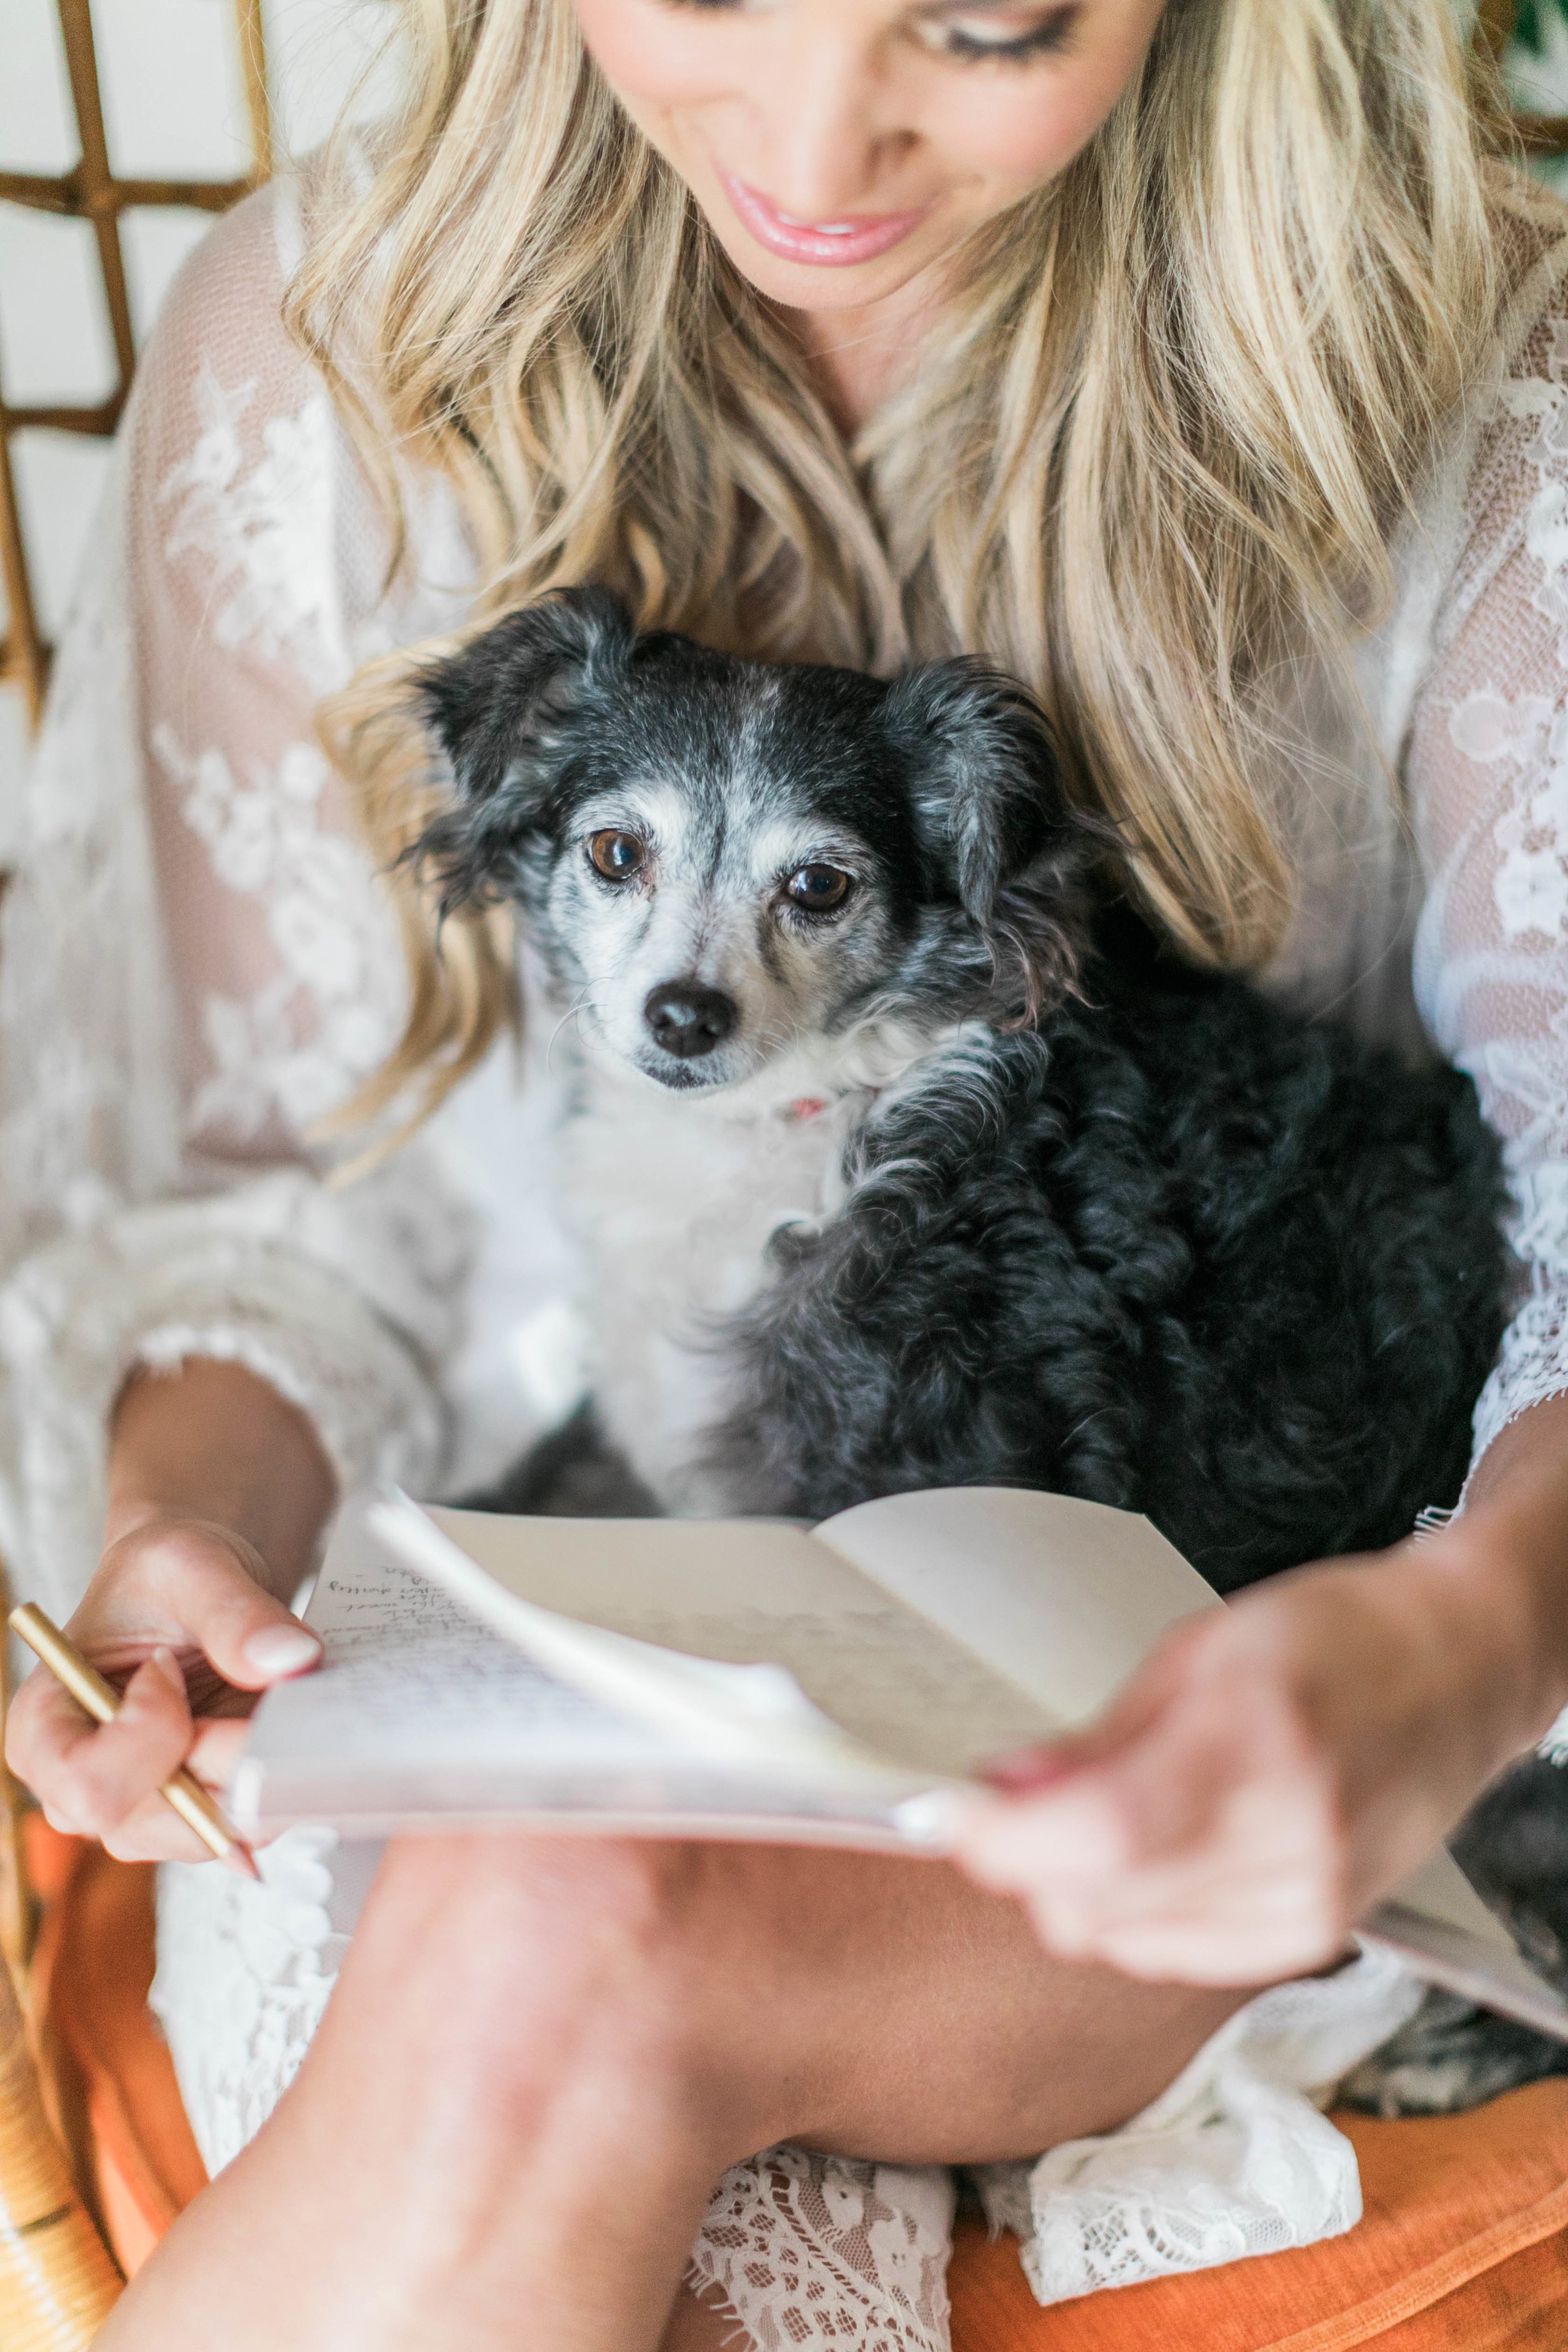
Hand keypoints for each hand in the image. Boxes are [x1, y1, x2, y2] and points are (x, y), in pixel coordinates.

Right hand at [5, 1517, 320, 1862]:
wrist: (194, 1590)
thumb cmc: (163, 1577)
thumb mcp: (190, 1566)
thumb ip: (234, 1613)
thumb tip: (291, 1660)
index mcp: (45, 1729)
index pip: (87, 1786)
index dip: (148, 1737)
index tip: (167, 1668)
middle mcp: (86, 1787)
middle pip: (164, 1824)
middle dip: (229, 1758)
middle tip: (257, 1688)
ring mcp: (147, 1808)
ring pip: (218, 1830)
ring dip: (263, 1766)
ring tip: (268, 1697)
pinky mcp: (201, 1808)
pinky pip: (252, 1817)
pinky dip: (282, 1773)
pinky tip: (284, 1721)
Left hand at [953, 1541, 1548, 1985]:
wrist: (1458, 1677)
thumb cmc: (1334, 1640)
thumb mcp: (1201, 1651)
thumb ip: (1098, 1737)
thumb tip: (1002, 1790)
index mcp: (1260, 1738)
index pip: (1107, 1831)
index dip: (1010, 1838)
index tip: (952, 1817)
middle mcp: (1292, 1836)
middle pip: (1105, 1900)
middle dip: (1029, 1860)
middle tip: (1013, 1803)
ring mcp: (1309, 1900)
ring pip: (1127, 1939)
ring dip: (1078, 1890)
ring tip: (1093, 1818)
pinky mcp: (1313, 1939)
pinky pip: (1175, 1956)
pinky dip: (1134, 1916)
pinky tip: (1148, 1860)